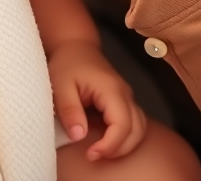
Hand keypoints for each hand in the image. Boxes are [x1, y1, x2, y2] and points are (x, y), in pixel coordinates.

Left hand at [50, 40, 146, 160]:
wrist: (75, 45)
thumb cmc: (67, 63)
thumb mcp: (60, 85)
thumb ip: (70, 110)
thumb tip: (79, 136)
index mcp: (111, 88)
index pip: (122, 124)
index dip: (110, 145)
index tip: (91, 153)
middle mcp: (125, 93)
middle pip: (137, 130)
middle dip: (119, 149)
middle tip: (94, 155)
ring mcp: (127, 96)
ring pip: (140, 128)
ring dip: (125, 145)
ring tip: (101, 150)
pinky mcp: (124, 100)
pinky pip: (134, 123)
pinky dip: (126, 137)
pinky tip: (106, 140)